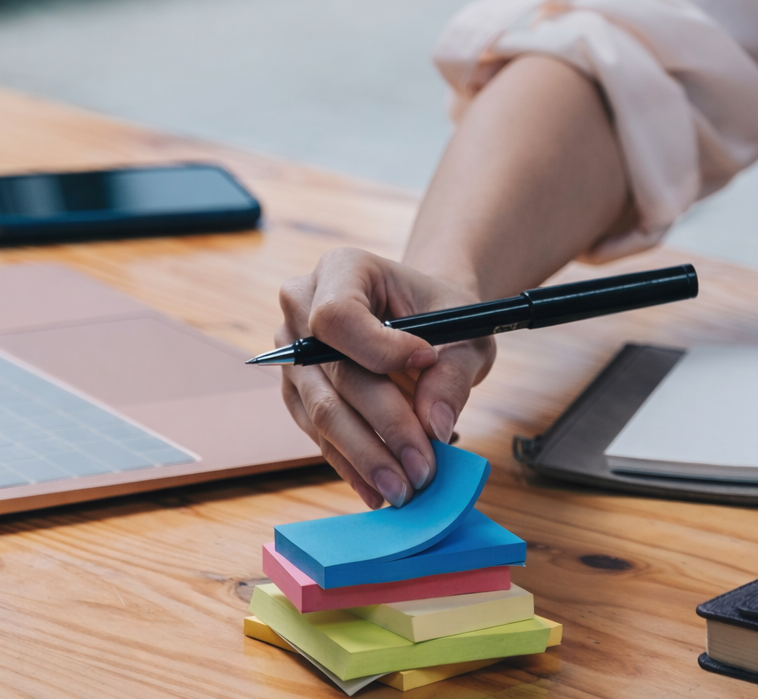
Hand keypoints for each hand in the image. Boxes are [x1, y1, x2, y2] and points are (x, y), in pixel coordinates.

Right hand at [276, 248, 493, 507]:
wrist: (422, 323)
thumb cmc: (441, 315)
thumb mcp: (465, 331)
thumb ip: (452, 373)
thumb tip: (435, 425)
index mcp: (341, 269)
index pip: (337, 316)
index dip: (377, 349)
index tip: (425, 364)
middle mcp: (301, 307)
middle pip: (332, 375)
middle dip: (382, 427)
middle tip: (422, 468)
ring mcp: (292, 354)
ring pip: (322, 413)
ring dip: (365, 457)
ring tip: (404, 489)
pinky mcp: (296, 393)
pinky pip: (318, 434)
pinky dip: (351, 465)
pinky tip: (378, 489)